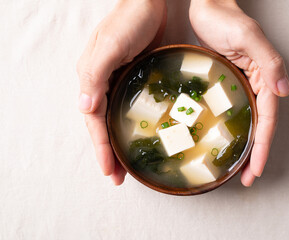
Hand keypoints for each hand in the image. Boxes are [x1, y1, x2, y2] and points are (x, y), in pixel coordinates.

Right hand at [77, 0, 166, 184]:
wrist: (150, 2)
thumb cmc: (129, 21)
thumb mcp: (109, 47)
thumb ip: (95, 76)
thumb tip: (84, 109)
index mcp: (92, 79)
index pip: (94, 121)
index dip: (100, 147)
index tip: (109, 171)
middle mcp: (103, 83)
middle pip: (103, 125)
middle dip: (109, 152)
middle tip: (119, 177)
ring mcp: (120, 82)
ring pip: (116, 120)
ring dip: (120, 143)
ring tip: (128, 166)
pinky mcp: (136, 78)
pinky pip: (131, 108)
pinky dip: (132, 126)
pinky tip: (141, 136)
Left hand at [190, 0, 288, 186]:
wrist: (205, 6)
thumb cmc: (224, 18)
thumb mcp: (247, 36)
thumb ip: (268, 61)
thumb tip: (284, 92)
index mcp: (265, 75)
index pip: (267, 118)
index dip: (263, 146)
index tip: (256, 169)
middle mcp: (255, 83)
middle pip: (259, 125)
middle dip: (255, 154)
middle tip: (246, 179)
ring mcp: (240, 84)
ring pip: (246, 121)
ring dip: (243, 146)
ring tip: (235, 169)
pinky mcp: (225, 83)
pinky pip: (231, 110)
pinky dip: (230, 129)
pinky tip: (222, 141)